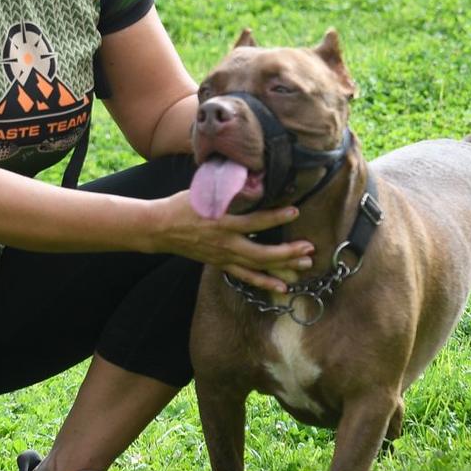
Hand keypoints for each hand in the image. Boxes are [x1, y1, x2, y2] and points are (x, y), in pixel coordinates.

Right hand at [147, 193, 314, 292]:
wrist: (161, 228)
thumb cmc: (183, 205)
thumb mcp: (205, 192)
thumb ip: (230, 192)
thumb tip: (255, 183)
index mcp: (222, 222)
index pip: (254, 221)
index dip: (276, 217)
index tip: (295, 211)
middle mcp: (225, 243)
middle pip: (262, 252)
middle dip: (288, 251)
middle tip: (309, 247)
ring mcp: (223, 256)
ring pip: (258, 266)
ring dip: (283, 266)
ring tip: (305, 264)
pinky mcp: (221, 264)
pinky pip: (246, 276)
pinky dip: (265, 282)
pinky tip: (283, 287)